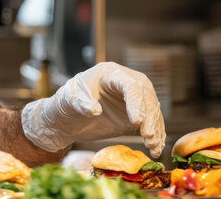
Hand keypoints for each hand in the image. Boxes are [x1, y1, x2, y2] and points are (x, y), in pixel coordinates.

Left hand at [21, 62, 164, 157]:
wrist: (66, 120)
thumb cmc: (65, 105)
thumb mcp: (68, 101)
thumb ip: (80, 103)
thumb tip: (94, 110)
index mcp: (109, 73)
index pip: (129, 84)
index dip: (135, 102)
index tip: (136, 121)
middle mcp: (125, 82)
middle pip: (146, 96)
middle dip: (149, 116)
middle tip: (147, 135)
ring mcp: (132, 98)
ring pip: (152, 109)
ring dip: (155, 128)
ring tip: (153, 145)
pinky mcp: (135, 113)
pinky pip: (150, 121)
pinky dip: (155, 134)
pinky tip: (155, 148)